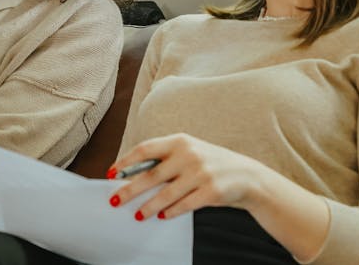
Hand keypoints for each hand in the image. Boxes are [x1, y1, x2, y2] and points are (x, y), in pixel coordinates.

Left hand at [108, 133, 268, 220]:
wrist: (248, 175)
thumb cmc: (210, 164)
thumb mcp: (189, 152)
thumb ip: (165, 159)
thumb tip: (131, 175)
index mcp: (179, 141)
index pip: (145, 149)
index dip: (125, 162)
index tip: (111, 173)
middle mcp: (189, 154)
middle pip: (151, 174)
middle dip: (130, 190)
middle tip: (115, 201)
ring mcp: (201, 173)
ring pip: (166, 193)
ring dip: (149, 206)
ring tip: (138, 215)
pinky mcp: (211, 191)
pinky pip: (185, 204)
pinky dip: (171, 212)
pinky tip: (162, 216)